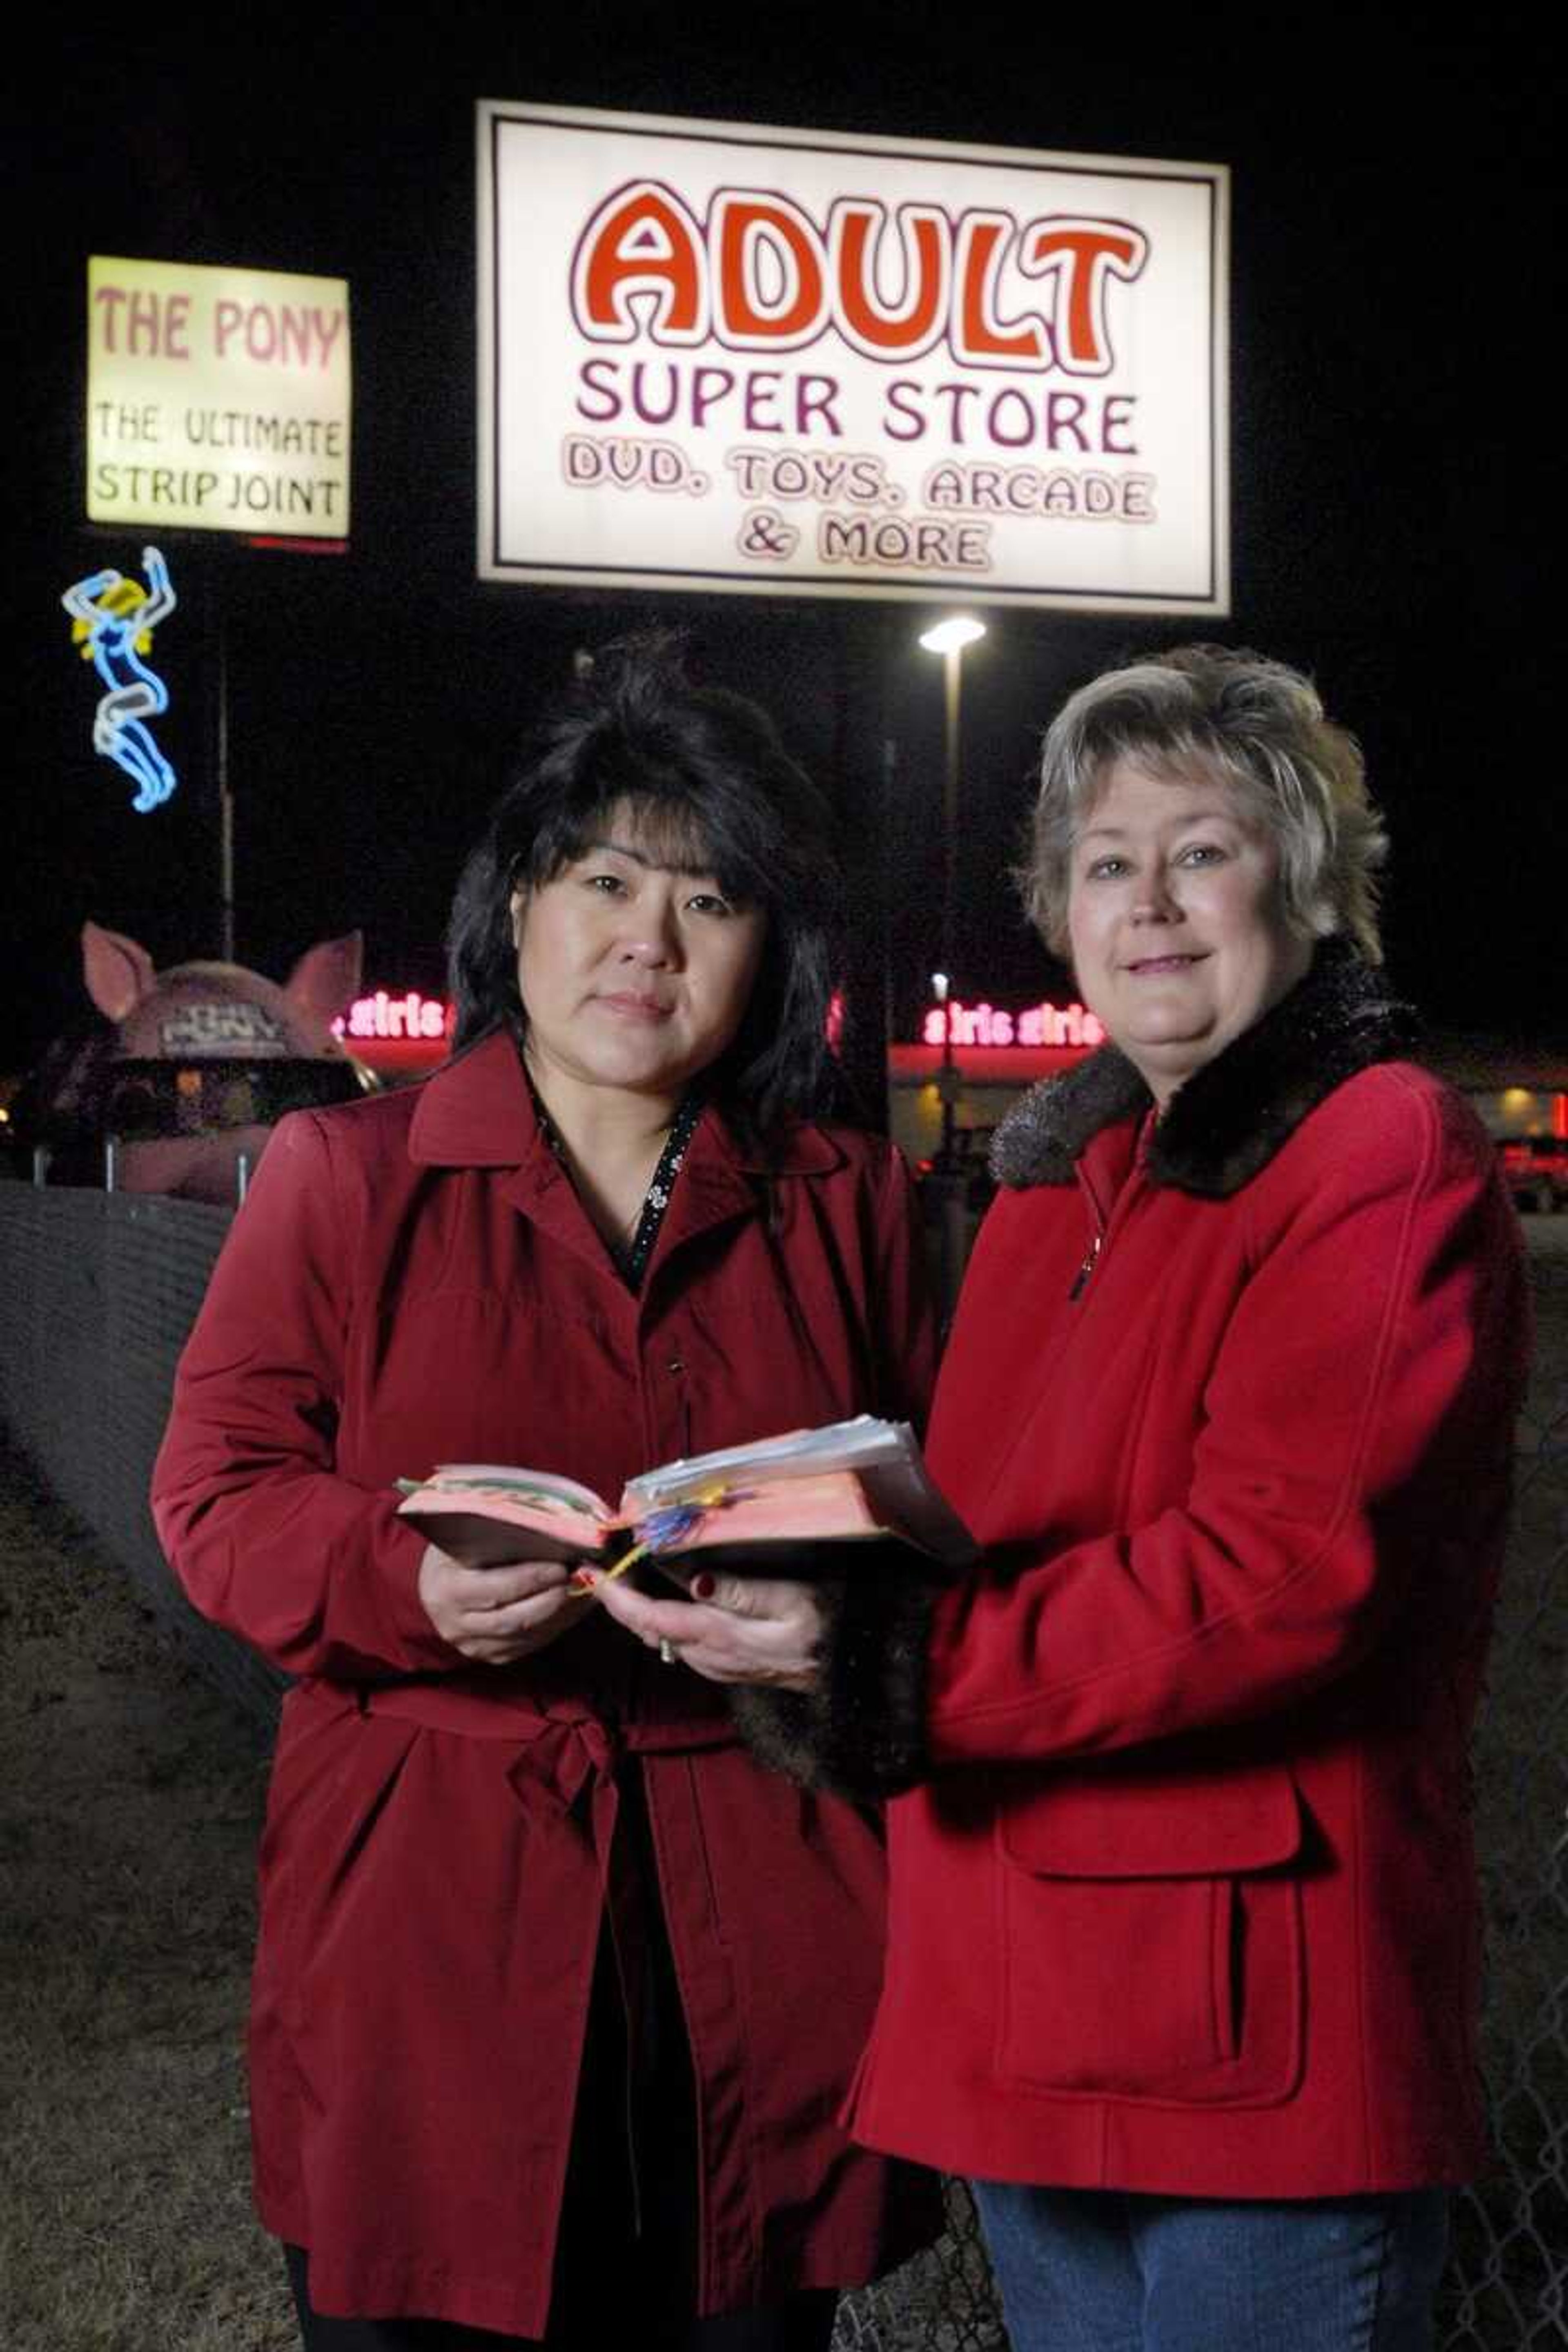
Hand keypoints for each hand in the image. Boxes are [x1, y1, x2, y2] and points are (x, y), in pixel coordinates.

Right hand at [417, 1543, 594, 1664]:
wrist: (438, 1581)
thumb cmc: (458, 1550)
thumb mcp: (469, 1537)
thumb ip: (503, 1538)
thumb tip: (552, 1536)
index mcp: (447, 1590)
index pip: (496, 1588)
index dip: (532, 1579)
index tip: (561, 1565)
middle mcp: (456, 1624)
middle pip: (515, 1618)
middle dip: (554, 1598)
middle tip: (582, 1578)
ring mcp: (473, 1645)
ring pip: (527, 1635)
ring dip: (563, 1614)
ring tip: (587, 1590)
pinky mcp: (492, 1655)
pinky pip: (531, 1644)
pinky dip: (558, 1625)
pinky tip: (576, 1606)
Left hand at [590, 1562, 823, 1688]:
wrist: (844, 1672)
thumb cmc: (823, 1626)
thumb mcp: (790, 1601)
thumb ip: (742, 1593)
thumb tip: (695, 1581)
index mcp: (718, 1636)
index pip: (653, 1618)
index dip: (617, 1598)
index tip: (590, 1575)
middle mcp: (707, 1656)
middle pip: (647, 1630)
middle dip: (616, 1602)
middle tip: (594, 1569)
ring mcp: (713, 1664)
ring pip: (658, 1638)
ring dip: (634, 1611)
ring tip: (617, 1578)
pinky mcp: (721, 1665)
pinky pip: (675, 1642)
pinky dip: (655, 1619)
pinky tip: (654, 1599)